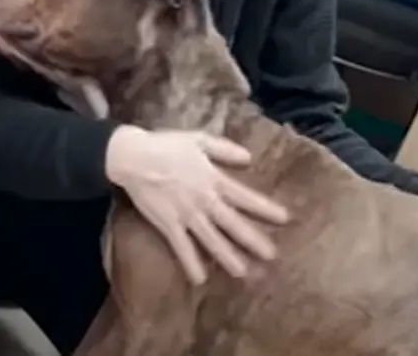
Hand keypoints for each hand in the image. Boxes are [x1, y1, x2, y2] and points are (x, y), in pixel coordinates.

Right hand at [105, 125, 288, 284]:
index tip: (285, 219)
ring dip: (228, 257)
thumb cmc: (166, 145)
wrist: (133, 157)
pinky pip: (182, 247)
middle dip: (253, 240)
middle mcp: (204, 200)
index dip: (265, 208)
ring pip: (212, 240)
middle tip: (271, 255)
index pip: (245, 197)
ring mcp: (187, 215)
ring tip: (243, 272)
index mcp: (214, 179)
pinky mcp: (169, 225)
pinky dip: (191, 263)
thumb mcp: (199, 139)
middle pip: (233, 224)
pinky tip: (200, 279)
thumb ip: (224, 149)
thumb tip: (249, 158)